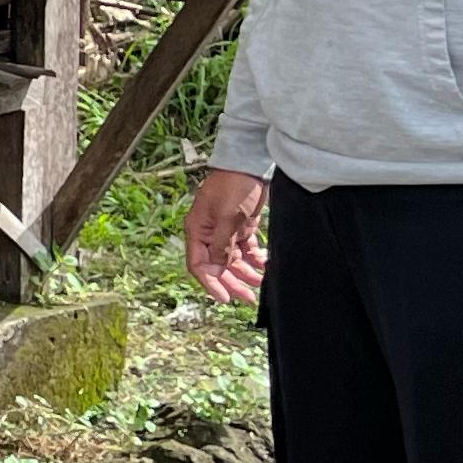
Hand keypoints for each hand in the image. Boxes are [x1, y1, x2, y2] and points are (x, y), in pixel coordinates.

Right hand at [183, 168, 268, 305]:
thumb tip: (217, 269)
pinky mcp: (240, 227)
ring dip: (246, 273)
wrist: (250, 164)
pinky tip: (264, 265)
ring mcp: (225, 231)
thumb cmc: (234, 186)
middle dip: (232, 282)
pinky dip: (254, 260)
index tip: (226, 298)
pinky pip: (245, 250)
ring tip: (261, 282)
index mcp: (198, 231)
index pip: (199, 265)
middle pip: (217, 267)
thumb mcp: (228, 217)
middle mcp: (208, 234)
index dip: (211, 283)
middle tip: (249, 297)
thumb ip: (222, 244)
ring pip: (232, 260)